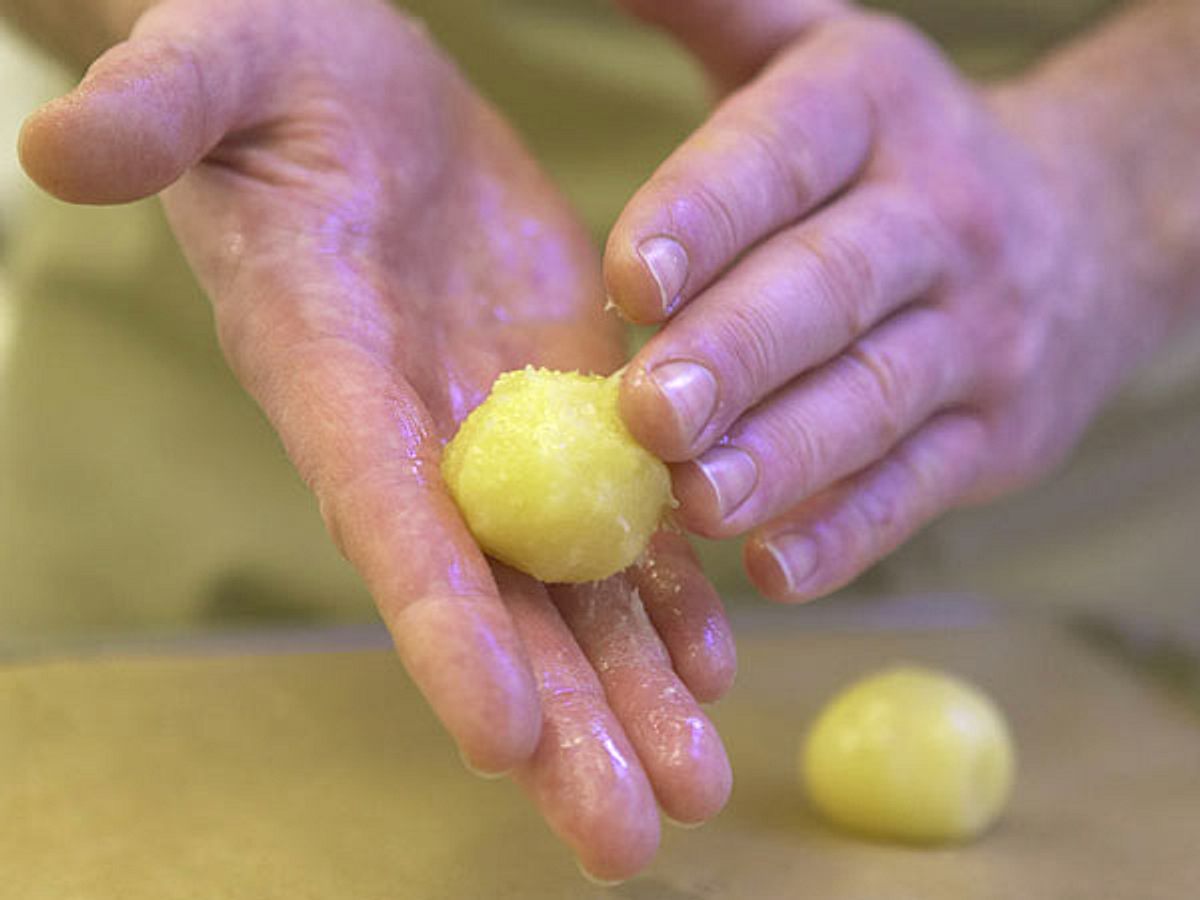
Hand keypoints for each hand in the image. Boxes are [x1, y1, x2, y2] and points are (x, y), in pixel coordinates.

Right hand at [20, 0, 733, 878]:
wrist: (350, 85)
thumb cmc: (269, 70)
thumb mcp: (214, 62)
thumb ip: (160, 108)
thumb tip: (66, 140)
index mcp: (328, 369)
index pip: (381, 516)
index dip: (437, 623)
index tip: (501, 737)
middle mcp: (415, 432)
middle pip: (489, 599)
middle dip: (558, 723)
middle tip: (625, 841)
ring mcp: (497, 427)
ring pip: (569, 582)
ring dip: (634, 687)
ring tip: (693, 782)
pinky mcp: (564, 395)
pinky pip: (620, 511)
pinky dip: (667, 590)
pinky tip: (712, 660)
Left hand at [607, 2, 1143, 601]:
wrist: (1084, 226)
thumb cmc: (890, 153)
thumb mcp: (814, 59)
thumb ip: (715, 11)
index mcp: (873, 111)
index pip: (785, 153)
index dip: (708, 210)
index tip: (627, 272)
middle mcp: (937, 219)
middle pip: (830, 289)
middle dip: (737, 353)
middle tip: (646, 411)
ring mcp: (976, 337)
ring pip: (874, 400)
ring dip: (784, 457)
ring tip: (696, 501)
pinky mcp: (993, 435)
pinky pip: (915, 488)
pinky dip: (847, 533)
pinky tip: (774, 570)